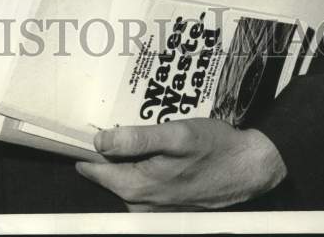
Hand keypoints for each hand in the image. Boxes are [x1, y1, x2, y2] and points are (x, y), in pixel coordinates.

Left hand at [75, 120, 286, 210]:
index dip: (82, 146)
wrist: (250, 168)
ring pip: (125, 176)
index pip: (93, 169)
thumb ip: (137, 138)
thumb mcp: (176, 135)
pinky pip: (142, 181)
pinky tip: (151, 143)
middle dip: (104, 148)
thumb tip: (100, 141)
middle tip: (102, 117)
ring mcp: (155, 206)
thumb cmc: (214, 148)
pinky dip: (140, 163)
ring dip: (123, 154)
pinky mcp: (168, 202)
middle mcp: (141, 203)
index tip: (73, 125)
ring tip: (126, 125)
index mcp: (137, 187)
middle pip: (108, 173)